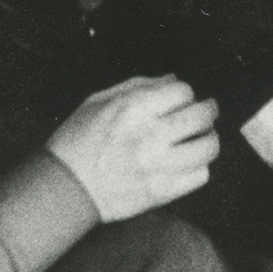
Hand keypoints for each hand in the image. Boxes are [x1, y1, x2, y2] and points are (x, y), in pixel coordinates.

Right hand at [44, 75, 219, 220]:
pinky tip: (187, 162)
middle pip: (202, 116)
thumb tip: (171, 79)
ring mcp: (158, 166)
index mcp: (133, 109)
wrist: (64, 188)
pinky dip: (198, 167)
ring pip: (208, 147)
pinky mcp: (162, 192)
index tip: (182, 98)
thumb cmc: (77, 141)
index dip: (185, 92)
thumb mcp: (98, 101)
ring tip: (201, 138)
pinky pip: (200, 176)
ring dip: (208, 139)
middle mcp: (150, 136)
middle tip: (206, 112)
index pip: (183, 91)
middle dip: (208, 111)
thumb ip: (139, 86)